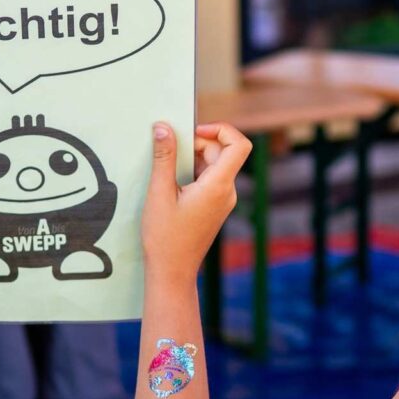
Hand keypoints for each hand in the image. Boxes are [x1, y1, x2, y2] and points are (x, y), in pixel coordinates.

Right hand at [140, 122, 250, 286]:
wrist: (173, 271)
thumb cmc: (165, 237)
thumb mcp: (159, 193)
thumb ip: (163, 157)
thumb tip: (164, 127)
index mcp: (219, 186)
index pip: (239, 145)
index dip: (221, 129)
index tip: (194, 131)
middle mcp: (227, 192)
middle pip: (223, 152)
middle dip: (199, 142)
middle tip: (171, 147)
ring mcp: (224, 200)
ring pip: (217, 164)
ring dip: (195, 156)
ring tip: (168, 164)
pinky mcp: (216, 206)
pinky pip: (211, 178)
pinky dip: (195, 170)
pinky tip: (173, 179)